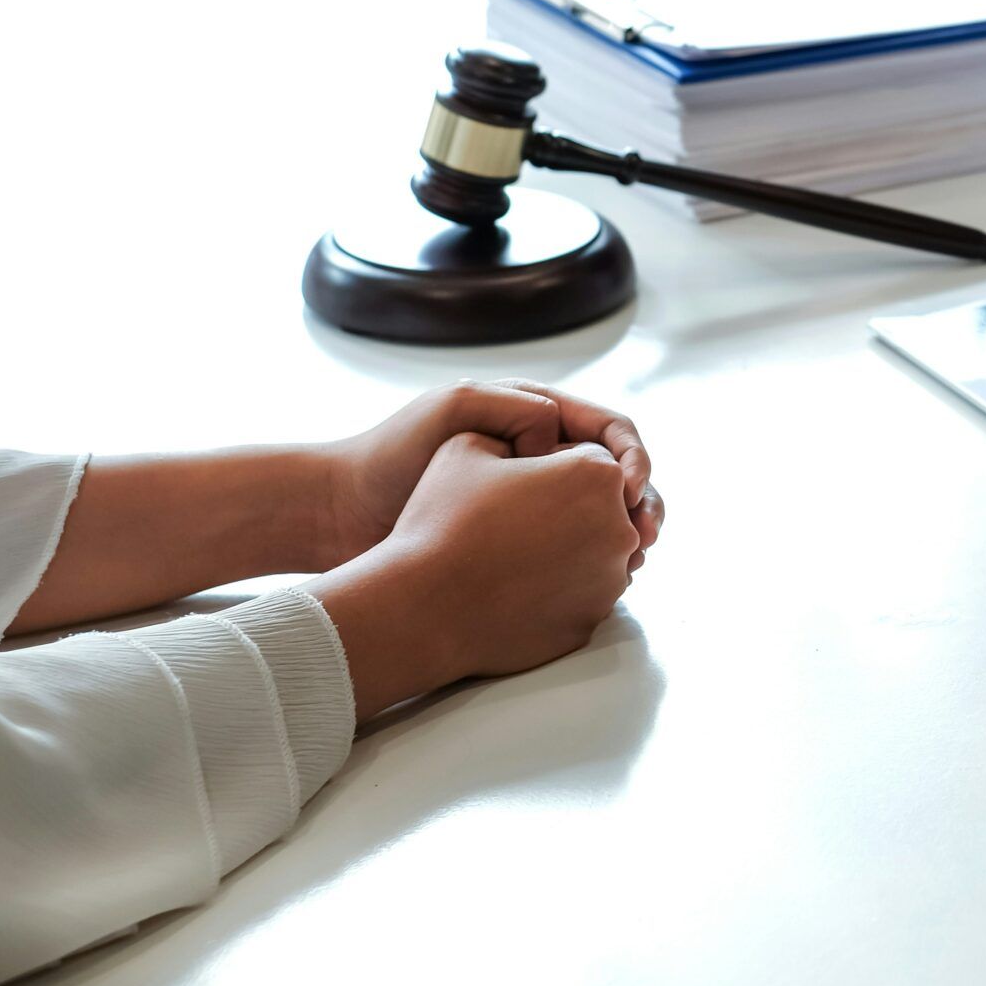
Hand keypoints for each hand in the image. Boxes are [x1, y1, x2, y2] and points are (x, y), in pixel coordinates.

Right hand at [308, 433, 643, 717]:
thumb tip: (538, 441)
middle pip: (604, 505)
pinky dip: (559, 588)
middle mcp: (618, 528)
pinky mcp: (591, 623)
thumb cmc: (441, 521)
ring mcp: (609, 582)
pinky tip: (515, 586)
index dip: (552, 464)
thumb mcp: (467, 447)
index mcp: (596, 475)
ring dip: (567, 547)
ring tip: (512, 552)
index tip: (517, 479)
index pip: (591, 457)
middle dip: (569, 505)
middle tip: (516, 516)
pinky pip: (582, 594)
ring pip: (597, 551)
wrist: (420, 608)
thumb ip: (517, 432)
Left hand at [320, 379, 663, 573]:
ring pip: (600, 514)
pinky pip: (573, 547)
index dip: (630, 456)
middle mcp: (540, 456)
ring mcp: (530, 501)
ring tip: (632, 560)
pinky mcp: (517, 541)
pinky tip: (600, 577)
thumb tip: (561, 432)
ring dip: (624, 534)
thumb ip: (513, 408)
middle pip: (614, 474)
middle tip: (645, 533)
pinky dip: (595, 560)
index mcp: (532, 417)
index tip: (629, 487)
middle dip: (640, 501)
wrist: (341, 512)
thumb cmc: (390, 456)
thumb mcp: (453, 411)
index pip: (607, 428)